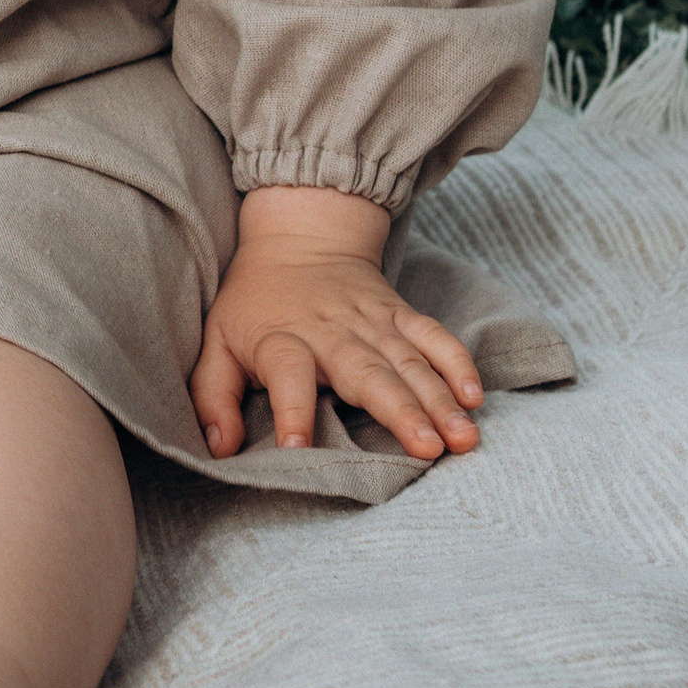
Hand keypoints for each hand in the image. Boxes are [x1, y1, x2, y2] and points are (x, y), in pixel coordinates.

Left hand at [189, 185, 483, 463]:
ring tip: (461, 438)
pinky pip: (433, 335)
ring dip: (438, 399)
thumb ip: (212, 395)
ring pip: (408, 361)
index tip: (298, 447)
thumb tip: (219, 448)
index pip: (285, 373)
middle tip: (427, 449)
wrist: (297, 238)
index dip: (289, 409)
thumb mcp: (217, 342)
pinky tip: (474, 396)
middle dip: (399, 410)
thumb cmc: (253, 305)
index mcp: (281, 339)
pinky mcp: (399, 312)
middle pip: (365, 371)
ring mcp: (371, 320)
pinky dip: (456, 361)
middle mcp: (330, 331)